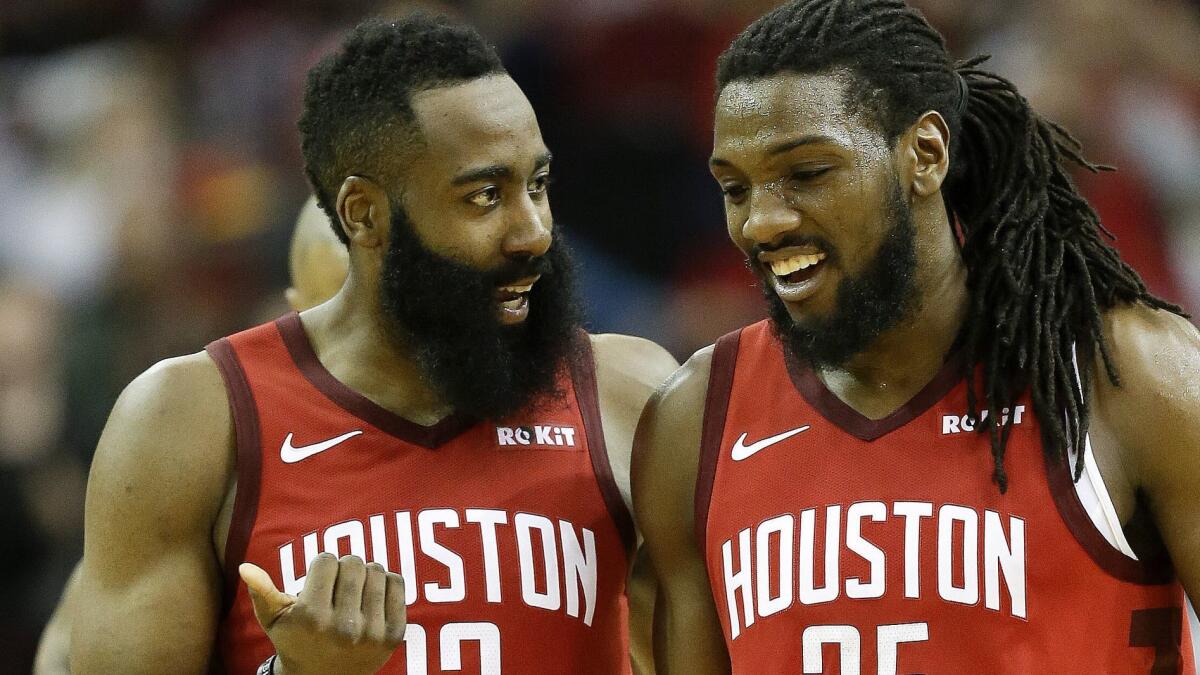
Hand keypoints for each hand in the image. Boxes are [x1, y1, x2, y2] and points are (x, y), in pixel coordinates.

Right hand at [240, 553, 405, 674]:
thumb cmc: (296, 641)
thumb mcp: (274, 621)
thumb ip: (261, 592)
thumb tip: (245, 567)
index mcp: (311, 617)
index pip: (326, 560)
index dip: (321, 566)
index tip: (318, 579)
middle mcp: (343, 626)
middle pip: (353, 562)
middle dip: (343, 567)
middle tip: (336, 584)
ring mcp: (371, 632)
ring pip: (376, 570)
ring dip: (365, 574)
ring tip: (353, 590)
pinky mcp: (393, 635)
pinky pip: (397, 584)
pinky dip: (386, 582)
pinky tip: (372, 595)